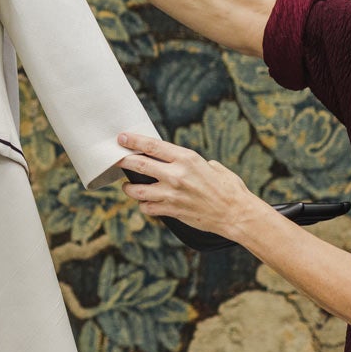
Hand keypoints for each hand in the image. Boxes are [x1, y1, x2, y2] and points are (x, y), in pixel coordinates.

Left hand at [115, 132, 267, 243]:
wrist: (236, 214)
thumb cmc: (228, 188)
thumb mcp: (211, 166)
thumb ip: (192, 162)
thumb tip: (179, 160)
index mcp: (186, 158)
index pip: (152, 146)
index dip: (133, 140)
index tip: (121, 137)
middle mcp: (176, 175)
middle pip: (138, 165)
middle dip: (122, 161)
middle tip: (114, 159)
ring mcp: (172, 194)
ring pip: (136, 190)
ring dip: (129, 188)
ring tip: (128, 186)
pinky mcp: (172, 211)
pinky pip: (147, 208)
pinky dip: (144, 205)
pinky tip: (146, 203)